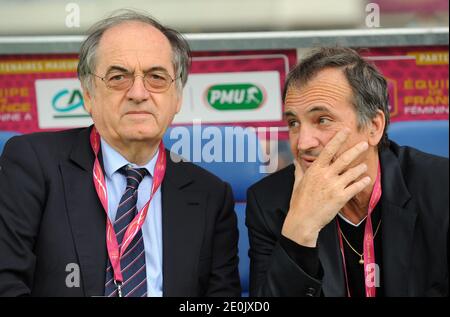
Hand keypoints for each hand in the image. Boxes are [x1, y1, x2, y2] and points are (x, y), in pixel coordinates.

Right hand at [281, 129, 370, 246]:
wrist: (303, 220)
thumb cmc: (298, 202)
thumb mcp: (297, 183)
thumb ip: (299, 170)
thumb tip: (295, 160)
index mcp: (314, 170)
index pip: (328, 150)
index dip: (337, 139)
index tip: (345, 130)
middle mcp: (325, 176)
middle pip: (344, 159)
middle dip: (355, 150)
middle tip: (364, 143)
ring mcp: (333, 187)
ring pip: (352, 173)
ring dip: (360, 168)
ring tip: (364, 165)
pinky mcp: (340, 198)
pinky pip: (355, 187)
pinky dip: (362, 182)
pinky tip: (366, 179)